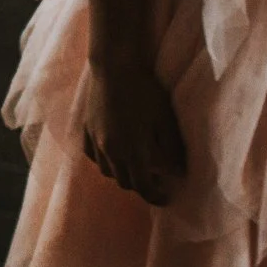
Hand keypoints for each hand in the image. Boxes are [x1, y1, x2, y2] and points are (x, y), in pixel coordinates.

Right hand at [81, 55, 187, 205]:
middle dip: (141, 185)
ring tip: (135, 165)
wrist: (114, 67)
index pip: (143, 187)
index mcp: (132, 152)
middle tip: (156, 179)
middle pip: (124, 182)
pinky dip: (104, 160)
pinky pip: (93, 155)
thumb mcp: (166, 120)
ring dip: (122, 174)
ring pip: (107, 171)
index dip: (155, 197)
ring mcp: (95, 140)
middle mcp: (110, 151)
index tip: (166, 198)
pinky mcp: (86, 129)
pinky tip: (114, 153)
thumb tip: (179, 172)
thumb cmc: (145, 91)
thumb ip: (172, 149)